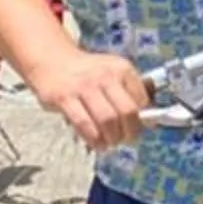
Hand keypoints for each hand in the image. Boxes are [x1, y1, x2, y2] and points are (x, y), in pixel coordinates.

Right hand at [30, 42, 150, 152]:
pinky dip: (93, 139)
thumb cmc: (87, 74)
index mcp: (121, 68)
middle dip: (130, 132)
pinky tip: (95, 143)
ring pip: (106, 120)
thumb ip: (129, 95)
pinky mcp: (64, 97)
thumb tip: (150, 123)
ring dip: (112, 138)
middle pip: (127, 111)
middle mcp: (104, 75)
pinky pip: (84, 124)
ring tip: (110, 143)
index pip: (142, 100)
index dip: (142, 119)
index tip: (137, 128)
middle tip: (126, 140)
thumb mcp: (112, 74)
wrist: (52, 60)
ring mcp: (83, 86)